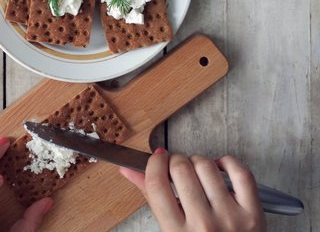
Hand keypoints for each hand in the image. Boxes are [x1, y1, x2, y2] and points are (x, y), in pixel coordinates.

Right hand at [119, 149, 264, 231]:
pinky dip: (228, 163)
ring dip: (199, 162)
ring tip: (198, 174)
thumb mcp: (170, 229)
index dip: (154, 163)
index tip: (157, 159)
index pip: (156, 183)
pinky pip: (240, 172)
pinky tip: (220, 169)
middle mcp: (203, 226)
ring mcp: (230, 218)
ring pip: (207, 166)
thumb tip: (129, 169)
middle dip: (176, 161)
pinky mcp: (253, 213)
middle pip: (181, 170)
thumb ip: (151, 197)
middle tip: (177, 168)